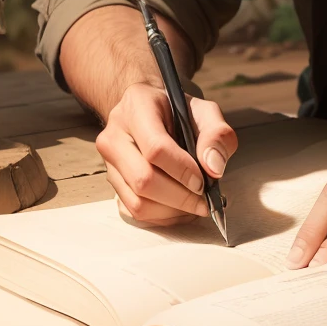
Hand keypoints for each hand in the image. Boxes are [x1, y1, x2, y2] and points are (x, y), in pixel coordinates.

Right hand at [96, 82, 236, 225]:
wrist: (148, 110)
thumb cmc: (177, 111)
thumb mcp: (204, 111)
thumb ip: (217, 134)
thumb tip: (214, 168)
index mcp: (137, 108)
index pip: (156, 148)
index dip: (182, 171)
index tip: (203, 182)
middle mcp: (114, 136)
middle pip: (143, 180)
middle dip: (180, 198)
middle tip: (204, 201)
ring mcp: (108, 162)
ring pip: (137, 202)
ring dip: (171, 211)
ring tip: (194, 205)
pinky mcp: (111, 182)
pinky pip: (133, 211)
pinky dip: (161, 217)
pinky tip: (179, 208)